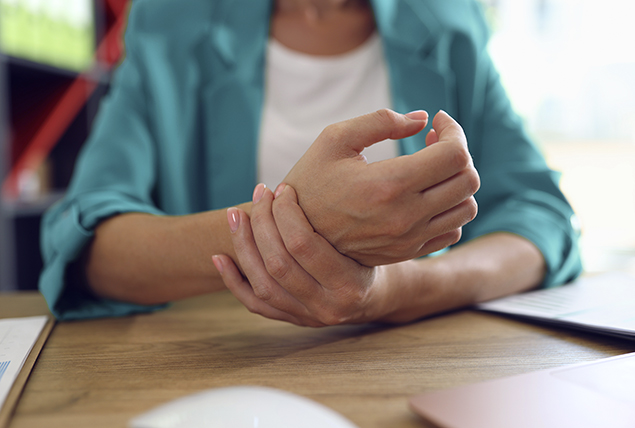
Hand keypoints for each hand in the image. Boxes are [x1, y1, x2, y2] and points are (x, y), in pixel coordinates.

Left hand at [212, 185, 392, 326]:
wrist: (378, 296)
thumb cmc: (374, 256)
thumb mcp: (373, 236)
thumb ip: (343, 216)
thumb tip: (312, 175)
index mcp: (349, 284)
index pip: (303, 244)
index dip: (286, 212)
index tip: (284, 189)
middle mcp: (326, 307)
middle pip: (278, 263)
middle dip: (262, 223)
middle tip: (259, 193)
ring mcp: (307, 317)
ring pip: (263, 283)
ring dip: (243, 246)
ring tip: (235, 215)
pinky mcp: (292, 320)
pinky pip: (255, 304)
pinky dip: (233, 281)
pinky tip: (219, 257)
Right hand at [283, 109, 479, 265]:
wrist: (293, 233)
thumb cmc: (310, 180)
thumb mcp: (334, 139)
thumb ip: (381, 120)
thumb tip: (422, 119)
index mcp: (388, 184)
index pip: (455, 155)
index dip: (453, 130)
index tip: (436, 121)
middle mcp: (405, 216)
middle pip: (468, 180)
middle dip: (458, 151)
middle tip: (432, 140)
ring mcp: (409, 239)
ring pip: (466, 208)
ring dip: (457, 180)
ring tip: (431, 167)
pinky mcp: (407, 252)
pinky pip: (452, 231)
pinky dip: (449, 208)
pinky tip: (425, 194)